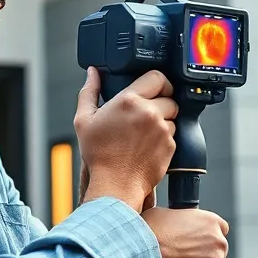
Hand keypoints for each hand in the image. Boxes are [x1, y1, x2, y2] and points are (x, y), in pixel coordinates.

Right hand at [73, 67, 177, 212]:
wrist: (115, 184)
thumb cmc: (99, 155)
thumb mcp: (84, 120)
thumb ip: (89, 92)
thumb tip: (93, 73)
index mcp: (130, 101)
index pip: (158, 77)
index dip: (157, 81)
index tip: (153, 88)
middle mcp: (149, 112)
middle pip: (169, 96)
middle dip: (160, 102)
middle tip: (146, 112)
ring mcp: (162, 130)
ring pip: (172, 116)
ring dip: (163, 120)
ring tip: (144, 132)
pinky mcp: (170, 146)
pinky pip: (173, 134)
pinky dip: (163, 137)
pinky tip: (147, 145)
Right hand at [143, 207, 229, 257]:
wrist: (144, 253)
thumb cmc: (150, 232)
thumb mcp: (165, 214)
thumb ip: (180, 220)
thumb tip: (171, 226)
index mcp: (211, 222)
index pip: (221, 231)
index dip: (208, 241)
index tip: (199, 247)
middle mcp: (218, 242)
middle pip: (220, 255)